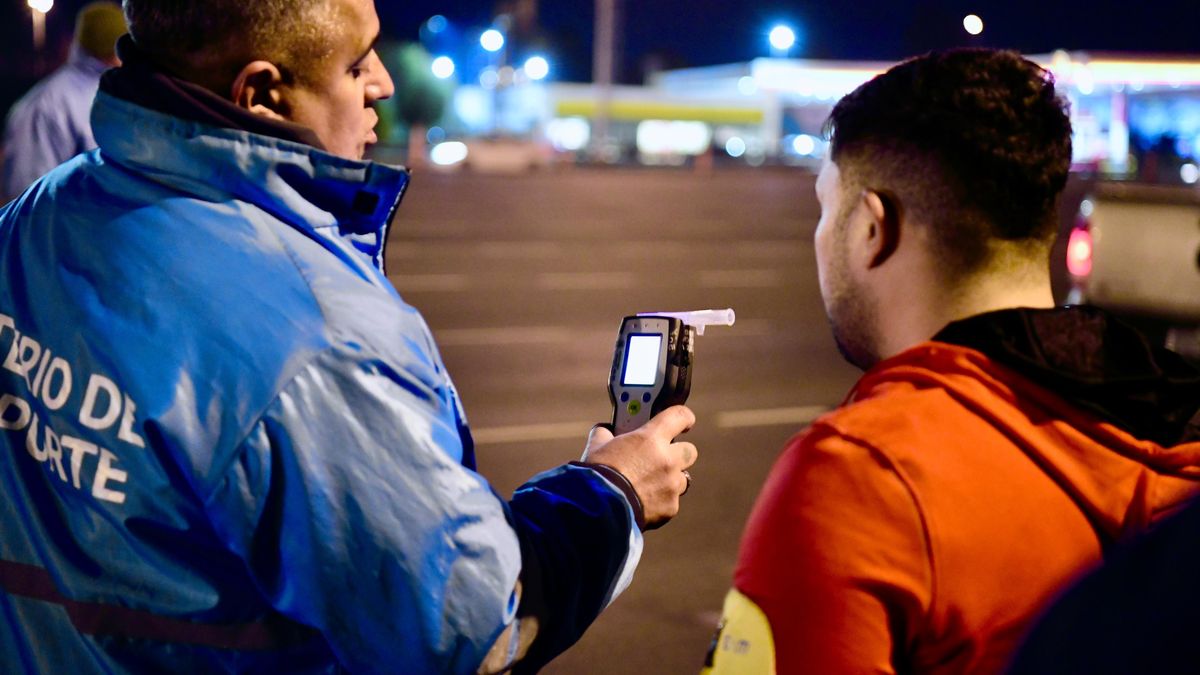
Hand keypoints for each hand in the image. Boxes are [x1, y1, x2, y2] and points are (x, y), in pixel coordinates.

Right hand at [581, 405, 697, 527]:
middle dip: (679, 454)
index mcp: (651, 438)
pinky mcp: (670, 507)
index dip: (684, 418)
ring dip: (670, 480)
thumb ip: (605, 433)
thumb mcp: (596, 446)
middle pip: (690, 451)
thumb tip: (605, 430)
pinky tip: (643, 503)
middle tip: (662, 458)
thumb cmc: (598, 473)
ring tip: (649, 485)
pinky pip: (671, 501)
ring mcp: (671, 484)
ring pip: (682, 479)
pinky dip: (660, 502)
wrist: (599, 508)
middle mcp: (667, 459)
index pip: (680, 417)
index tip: (685, 422)